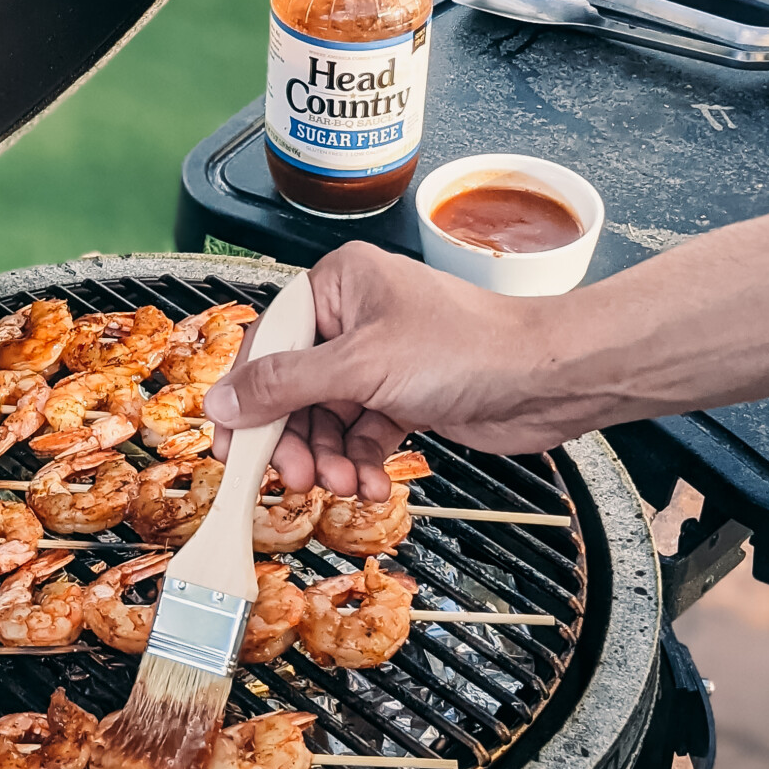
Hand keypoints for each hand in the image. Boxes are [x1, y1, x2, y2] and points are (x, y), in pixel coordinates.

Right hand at [206, 243, 553, 499]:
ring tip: (343, 484)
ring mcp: (381, 359)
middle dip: (296, 439)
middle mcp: (356, 317)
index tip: (231, 445)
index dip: (246, 398)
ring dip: (330, 459)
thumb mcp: (361, 366)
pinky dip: (361, 462)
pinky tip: (370, 483)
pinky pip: (361, 434)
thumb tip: (221, 401)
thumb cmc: (471, 347)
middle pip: (294, 388)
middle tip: (296, 476)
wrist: (547, 379)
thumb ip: (284, 386)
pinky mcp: (403, 395)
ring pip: (327, 418)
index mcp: (339, 284)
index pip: (269, 343)